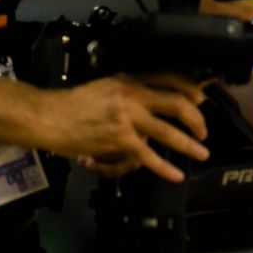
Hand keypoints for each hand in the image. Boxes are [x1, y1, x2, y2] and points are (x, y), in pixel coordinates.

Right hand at [39, 73, 209, 182]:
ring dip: (189, 144)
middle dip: (197, 118)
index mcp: (130, 80)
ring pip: (168, 131)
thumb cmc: (73, 104)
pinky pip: (148, 155)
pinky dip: (165, 167)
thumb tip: (152, 98)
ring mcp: (127, 118)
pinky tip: (176, 174)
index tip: (202, 98)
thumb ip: (130, 89)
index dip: (191, 88)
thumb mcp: (106, 86)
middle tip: (204, 130)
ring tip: (202, 152)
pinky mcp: (119, 139)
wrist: (48, 117)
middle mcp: (132, 96)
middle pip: (177, 104)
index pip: (169, 78)